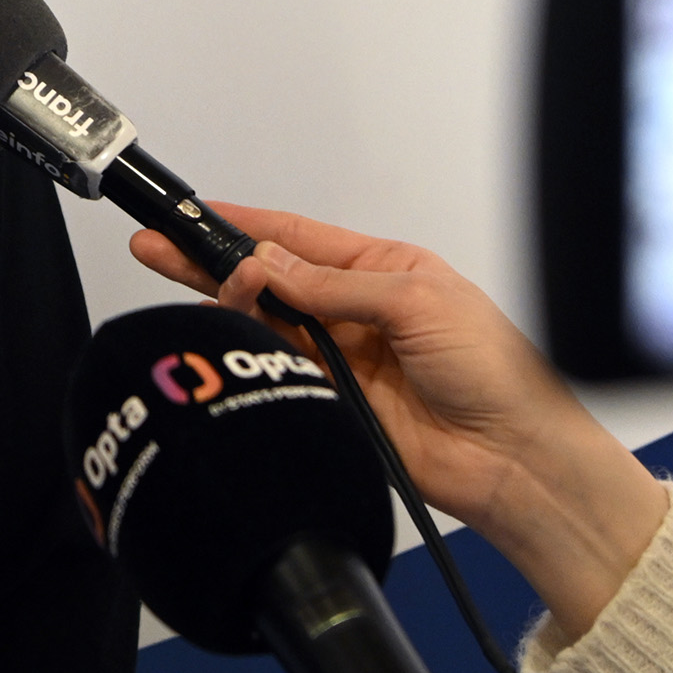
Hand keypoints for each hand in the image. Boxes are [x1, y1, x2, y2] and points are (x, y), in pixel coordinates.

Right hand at [130, 204, 666, 629]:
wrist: (513, 457)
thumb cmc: (495, 370)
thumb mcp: (416, 301)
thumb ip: (333, 285)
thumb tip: (270, 263)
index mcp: (384, 270)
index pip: (299, 238)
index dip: (244, 224)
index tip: (196, 215)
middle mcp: (357, 310)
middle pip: (270, 279)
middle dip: (213, 261)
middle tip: (159, 249)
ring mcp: (342, 357)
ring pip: (266, 324)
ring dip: (234, 308)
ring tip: (214, 298)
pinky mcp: (331, 402)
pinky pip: (277, 370)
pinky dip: (251, 354)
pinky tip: (231, 339)